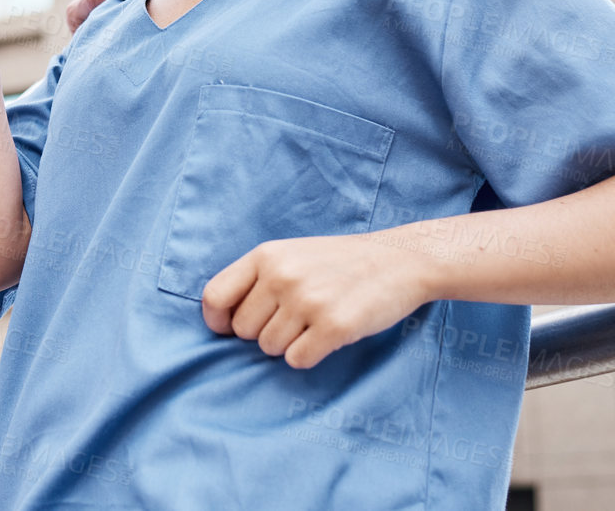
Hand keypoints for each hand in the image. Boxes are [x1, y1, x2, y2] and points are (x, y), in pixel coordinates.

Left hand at [200, 234, 435, 368]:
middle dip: (264, 333)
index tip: (229, 329)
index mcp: (266, 255)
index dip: (217, 321)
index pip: (214, 296)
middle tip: (295, 319)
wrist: (400, 261)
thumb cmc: (339, 262)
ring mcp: (307, 301)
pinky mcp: (333, 326)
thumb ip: (257, 279)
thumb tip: (223, 321)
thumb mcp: (291, 254)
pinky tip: (328, 335)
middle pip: (243, 331)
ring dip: (290, 344)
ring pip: (270, 349)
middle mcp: (282, 275)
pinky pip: (297, 360)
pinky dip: (310, 355)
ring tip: (315, 321)